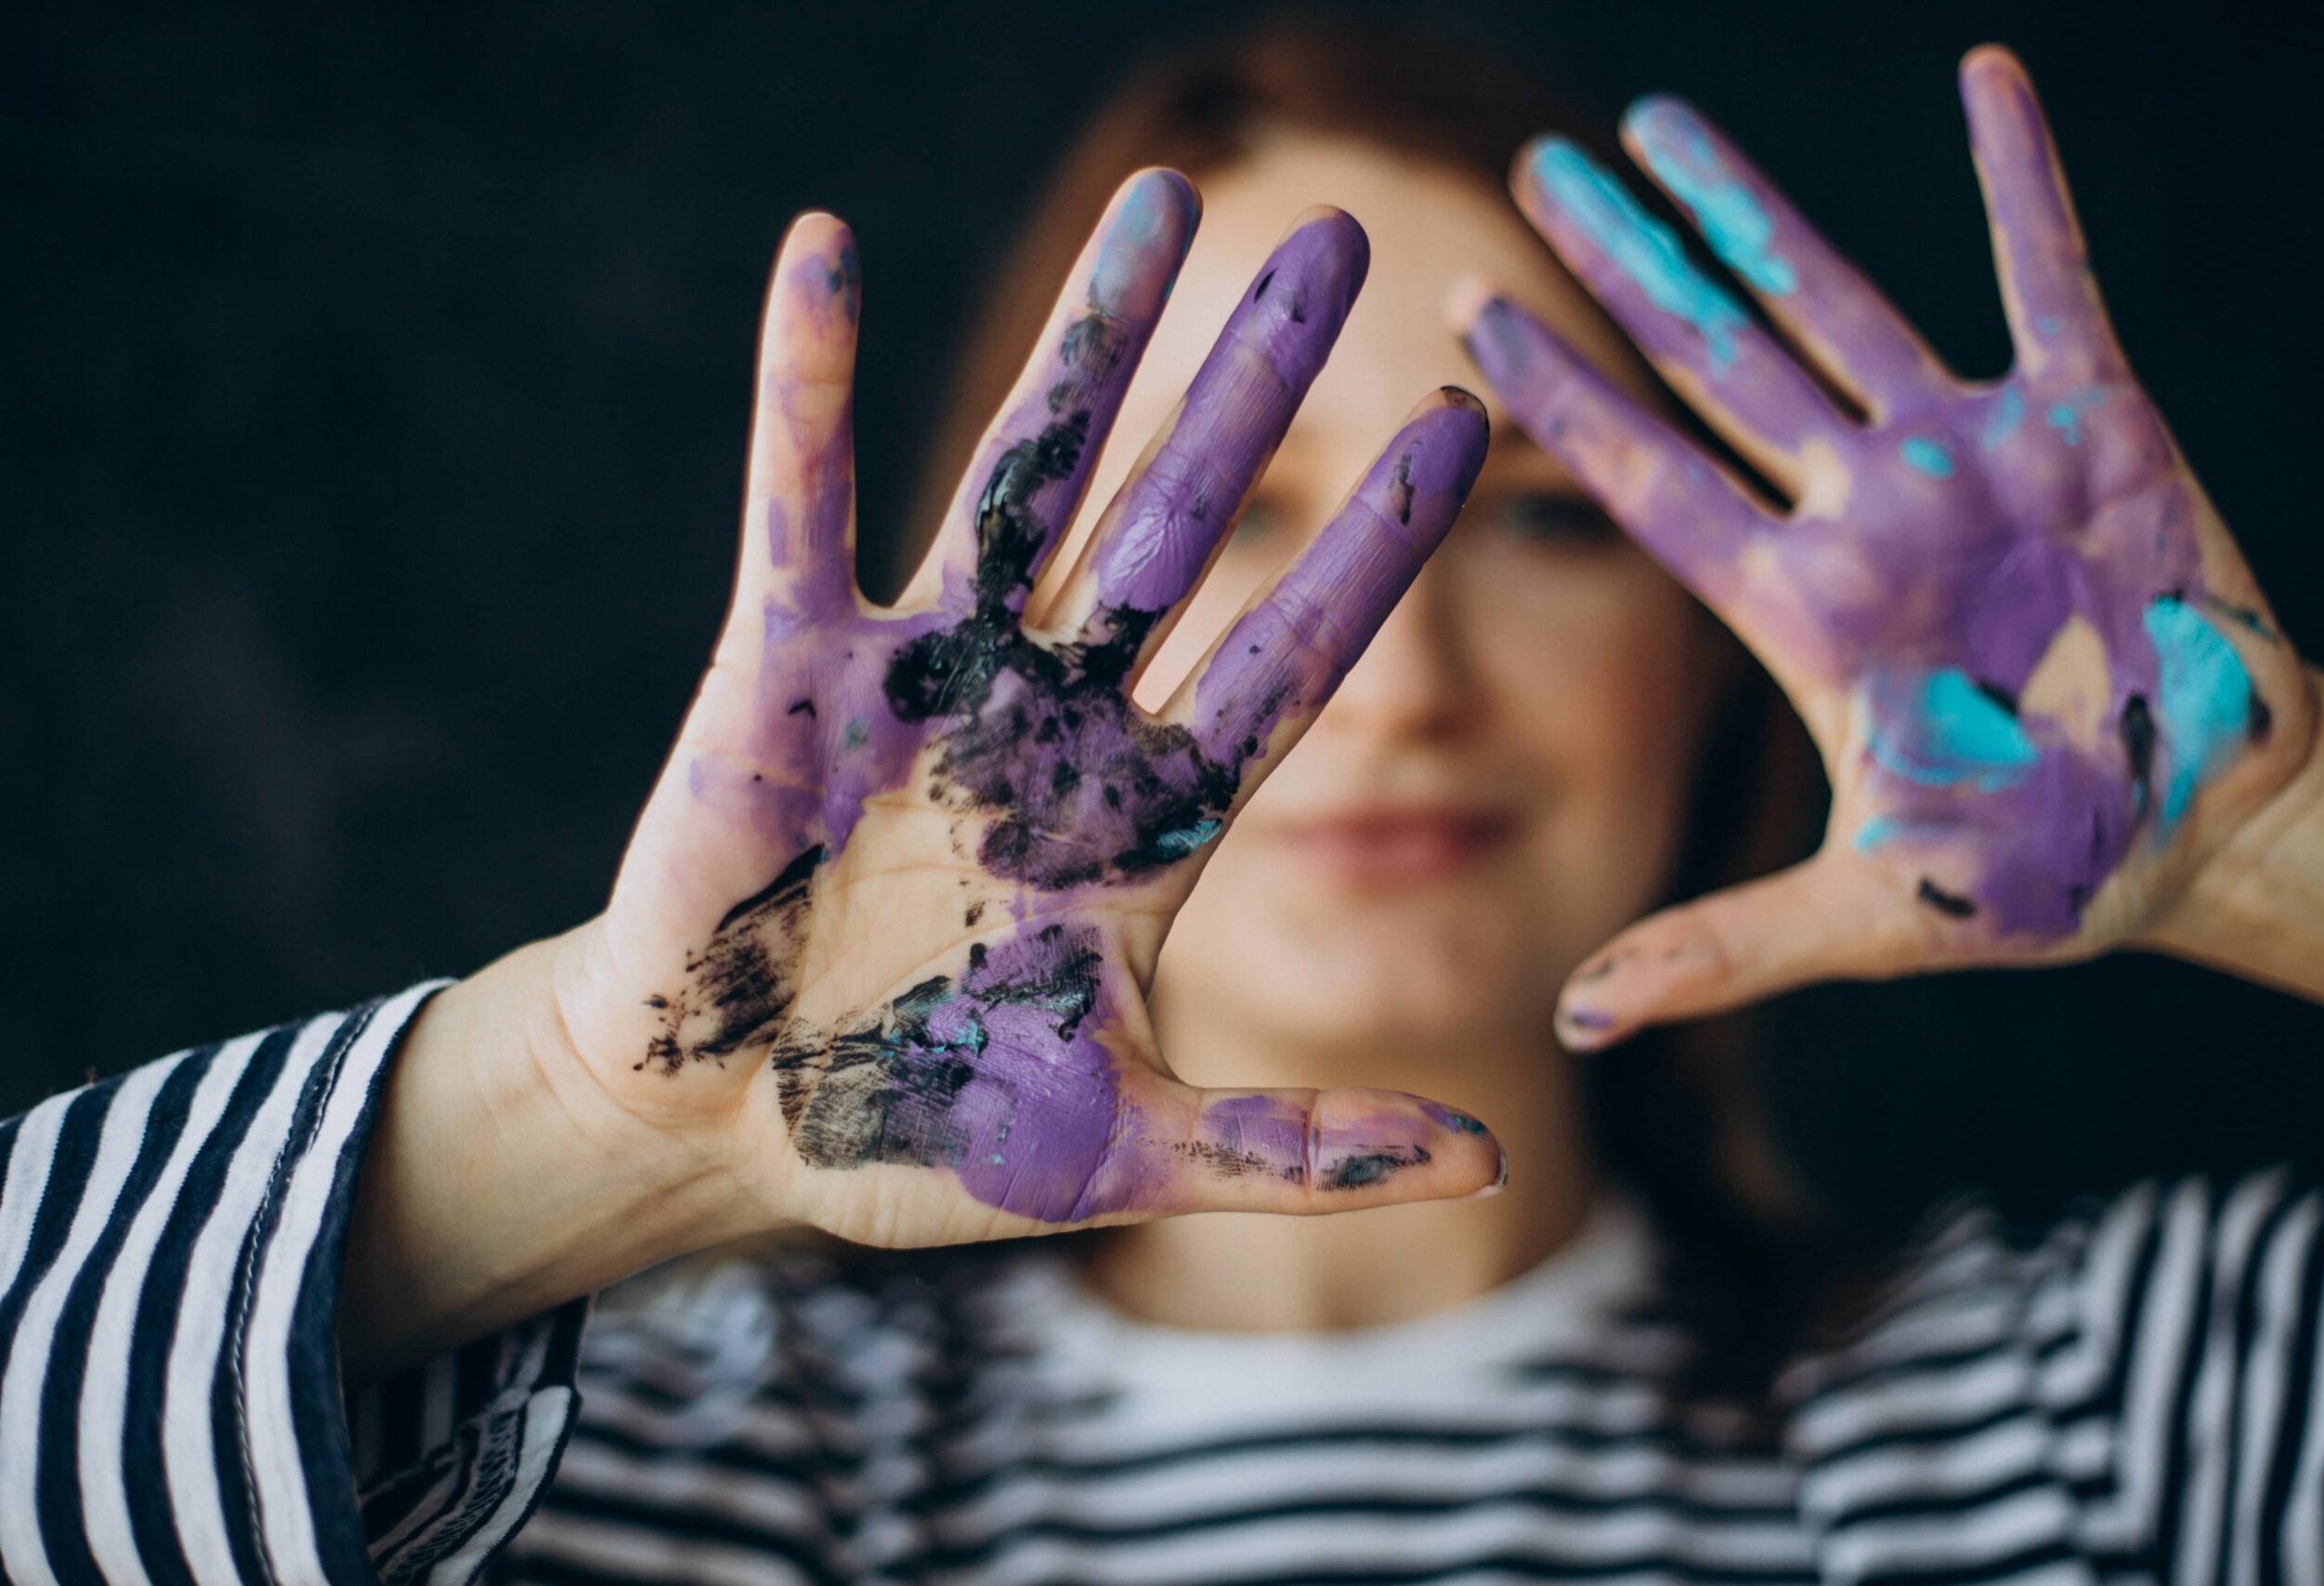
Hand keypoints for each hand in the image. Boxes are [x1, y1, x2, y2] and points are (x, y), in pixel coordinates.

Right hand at [551, 174, 1499, 1244]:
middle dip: (1259, 390)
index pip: (1291, 656)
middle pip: (1179, 524)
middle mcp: (1048, 718)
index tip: (1472, 427)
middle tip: (1340, 242)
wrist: (722, 1133)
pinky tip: (829, 245)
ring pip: (1021, 476)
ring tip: (1161, 200)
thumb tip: (1498, 1165)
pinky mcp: (782, 665)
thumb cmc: (916, 1136)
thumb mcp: (1123, 1151)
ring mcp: (919, 675)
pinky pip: (800, 497)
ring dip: (1088, 341)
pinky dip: (810, 379)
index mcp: (1142, 821)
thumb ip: (1296, 1145)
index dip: (1376, 550)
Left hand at [1458, 47, 2317, 1045]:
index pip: (1647, 484)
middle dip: (1624, 266)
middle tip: (1532, 169)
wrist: (2212, 830)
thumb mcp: (1876, 909)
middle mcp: (1865, 511)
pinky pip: (2054, 274)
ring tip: (1661, 119)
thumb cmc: (2046, 871)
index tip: (1464, 314)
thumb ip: (1725, 946)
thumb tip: (1569, 1022)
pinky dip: (2026, 178)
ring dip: (1756, 207)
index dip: (1558, 400)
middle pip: (1714, 362)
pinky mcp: (2096, 422)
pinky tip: (1985, 76)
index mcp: (1804, 610)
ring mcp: (1971, 458)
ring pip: (1838, 299)